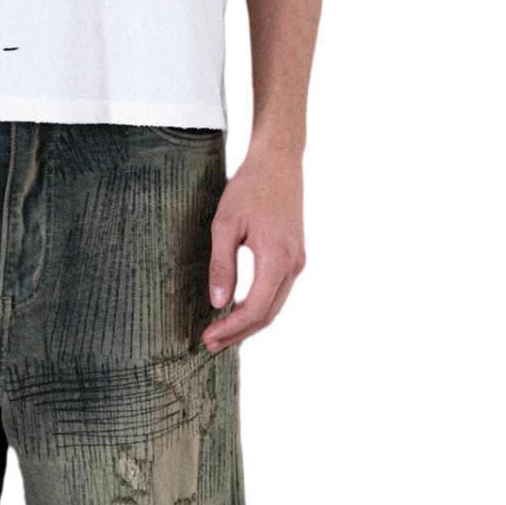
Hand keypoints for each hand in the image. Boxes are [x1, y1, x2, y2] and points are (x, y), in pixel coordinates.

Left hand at [202, 139, 306, 353]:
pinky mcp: (295, 255)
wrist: (279, 160)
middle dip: (239, 333)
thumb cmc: (250, 187)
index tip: (208, 337)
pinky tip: (238, 309)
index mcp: (277, 259)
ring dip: (249, 322)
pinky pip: (277, 291)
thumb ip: (222, 265)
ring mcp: (298, 261)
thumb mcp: (225, 224)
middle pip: (268, 315)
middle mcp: (293, 264)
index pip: (255, 309)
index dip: (231, 329)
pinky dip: (258, 306)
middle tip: (210, 344)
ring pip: (274, 305)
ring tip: (221, 333)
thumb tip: (218, 303)